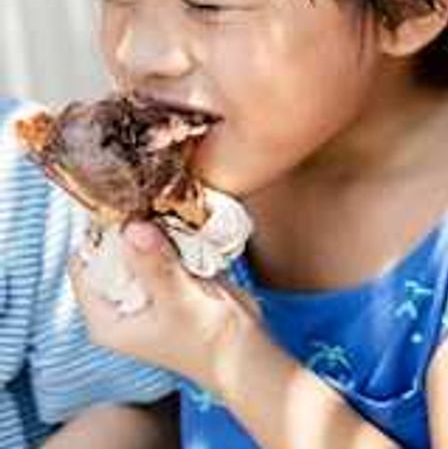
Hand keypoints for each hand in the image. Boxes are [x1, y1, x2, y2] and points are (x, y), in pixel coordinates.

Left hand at [70, 221, 267, 395]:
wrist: (248, 355)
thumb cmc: (211, 341)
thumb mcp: (181, 302)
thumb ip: (156, 266)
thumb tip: (133, 227)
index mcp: (106, 320)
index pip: (84, 269)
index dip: (99, 239)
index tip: (124, 212)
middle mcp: (119, 306)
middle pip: (109, 256)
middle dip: (129, 232)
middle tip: (150, 206)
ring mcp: (144, 294)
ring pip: (137, 252)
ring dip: (152, 232)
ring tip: (169, 213)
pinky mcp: (168, 285)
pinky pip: (161, 254)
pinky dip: (171, 239)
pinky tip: (184, 225)